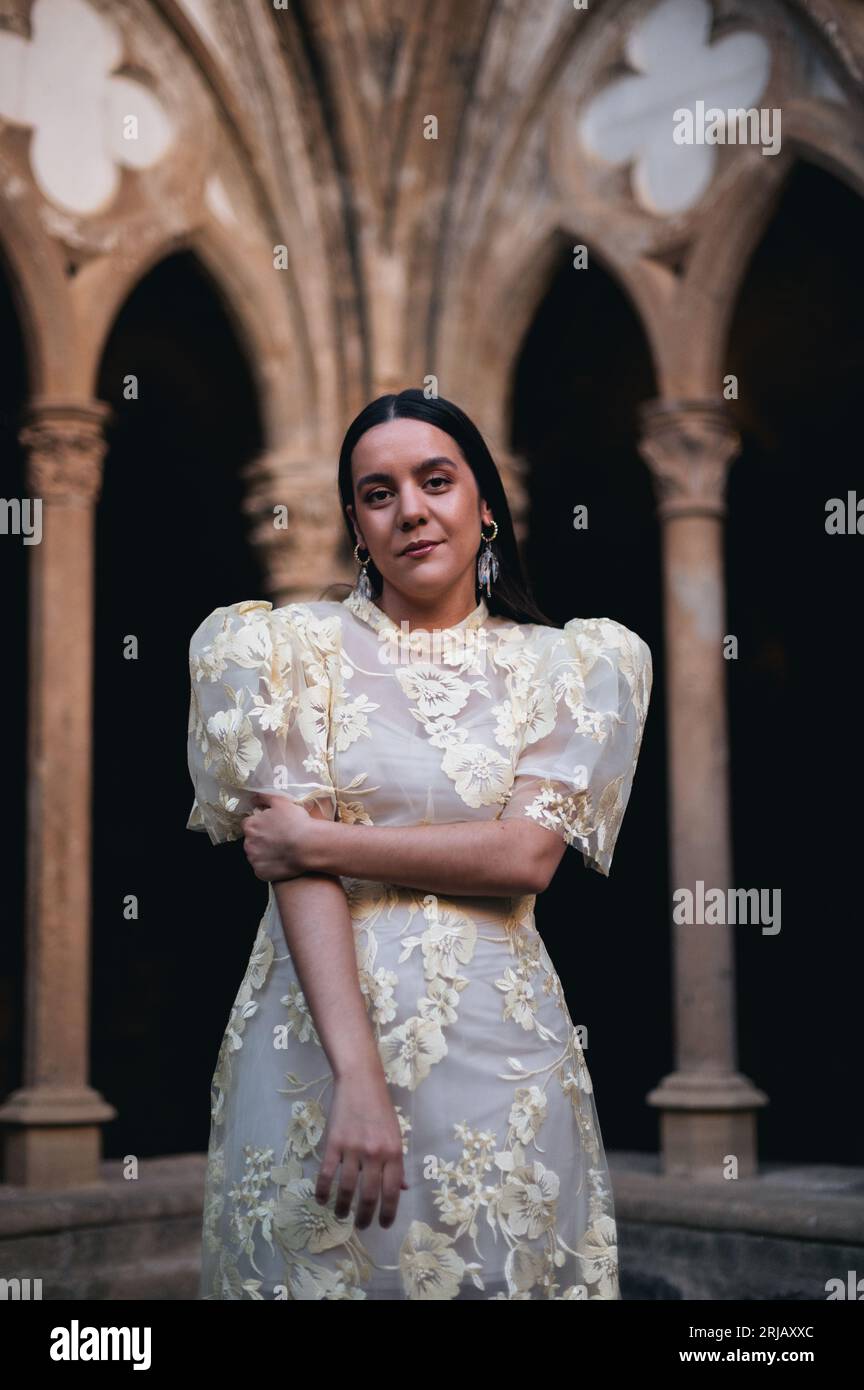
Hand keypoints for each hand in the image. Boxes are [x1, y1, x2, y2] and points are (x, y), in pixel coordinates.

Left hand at [241, 792, 317, 879]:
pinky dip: (269, 867)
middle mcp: (248, 843)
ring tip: (281, 851)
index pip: (248, 824)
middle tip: (278, 839)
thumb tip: (253, 798)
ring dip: (264, 853)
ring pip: (256, 856)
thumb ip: (263, 797)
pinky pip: (262, 870)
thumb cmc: (295, 822)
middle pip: (251, 841)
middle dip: (261, 840)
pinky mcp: (261, 873)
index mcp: (250, 826)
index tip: (271, 827)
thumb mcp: (281, 802)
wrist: (308, 845)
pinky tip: (281, 862)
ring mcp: (254, 860)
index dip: (260, 825)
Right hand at [315, 1071, 408, 1229]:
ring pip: (347, 1188)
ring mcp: (353, 1149)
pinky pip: (327, 1174)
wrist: (360, 1081)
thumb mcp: (396, 1134)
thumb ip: (397, 1163)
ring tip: (342, 1215)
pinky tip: (322, 1200)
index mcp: (394, 1151)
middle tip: (363, 1225)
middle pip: (369, 1194)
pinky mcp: (333, 1143)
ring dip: (343, 1207)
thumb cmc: (380, 1108)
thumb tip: (402, 1188)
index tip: (384, 1225)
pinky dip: (323, 1191)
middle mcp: (375, 1153)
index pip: (392, 1190)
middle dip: (366, 1216)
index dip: (389, 1212)